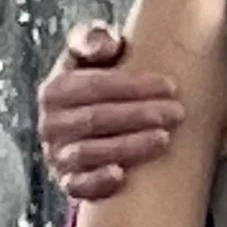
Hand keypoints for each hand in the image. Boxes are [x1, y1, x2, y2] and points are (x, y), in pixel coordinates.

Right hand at [39, 19, 184, 199]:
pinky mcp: (66, 183)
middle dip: (139, 115)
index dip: (133, 86)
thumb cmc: (94, 85)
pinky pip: (77, 187)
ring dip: (128, 147)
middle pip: (96, 119)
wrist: (86, 129)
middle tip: (177, 113)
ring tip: (164, 139)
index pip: (94, 86)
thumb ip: (93, 39)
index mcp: (54, 90)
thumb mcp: (88, 58)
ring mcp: (57, 156)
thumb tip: (109, 45)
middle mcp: (50, 124)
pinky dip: (97, 182)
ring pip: (89, 152)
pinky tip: (122, 176)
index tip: (170, 85)